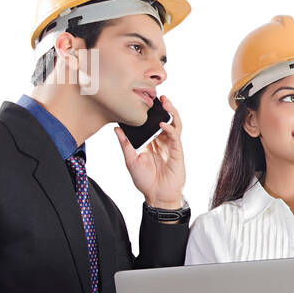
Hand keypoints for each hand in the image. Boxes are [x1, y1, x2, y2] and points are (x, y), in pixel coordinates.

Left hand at [116, 93, 185, 208]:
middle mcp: (162, 142)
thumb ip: (125, 144)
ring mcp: (171, 146)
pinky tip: (162, 124)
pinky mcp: (177, 152)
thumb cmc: (145, 181)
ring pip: (174, 125)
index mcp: (152, 143)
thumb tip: (116, 129)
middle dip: (164, 108)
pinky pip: (175, 137)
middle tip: (159, 96)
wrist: (157, 196)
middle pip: (166, 120)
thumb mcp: (130, 160)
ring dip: (171, 113)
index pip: (152, 124)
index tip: (146, 100)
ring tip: (166, 103)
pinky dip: (170, 129)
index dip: (151, 112)